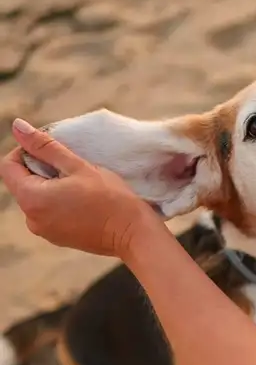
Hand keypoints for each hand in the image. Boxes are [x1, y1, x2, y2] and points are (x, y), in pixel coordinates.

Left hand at [0, 118, 158, 258]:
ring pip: (37, 197)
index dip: (26, 151)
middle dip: (42, 169)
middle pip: (22, 182)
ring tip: (80, 184)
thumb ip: (45, 146)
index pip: (9, 166)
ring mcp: (44, 231)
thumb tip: (18, 127)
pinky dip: (59, 201)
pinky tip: (83, 200)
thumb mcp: (77, 166)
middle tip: (72, 166)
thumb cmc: (110, 198)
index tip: (53, 149)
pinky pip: (49, 212)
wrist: (133, 233)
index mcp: (32, 199)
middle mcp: (31, 219)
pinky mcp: (57, 238)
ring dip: (52, 185)